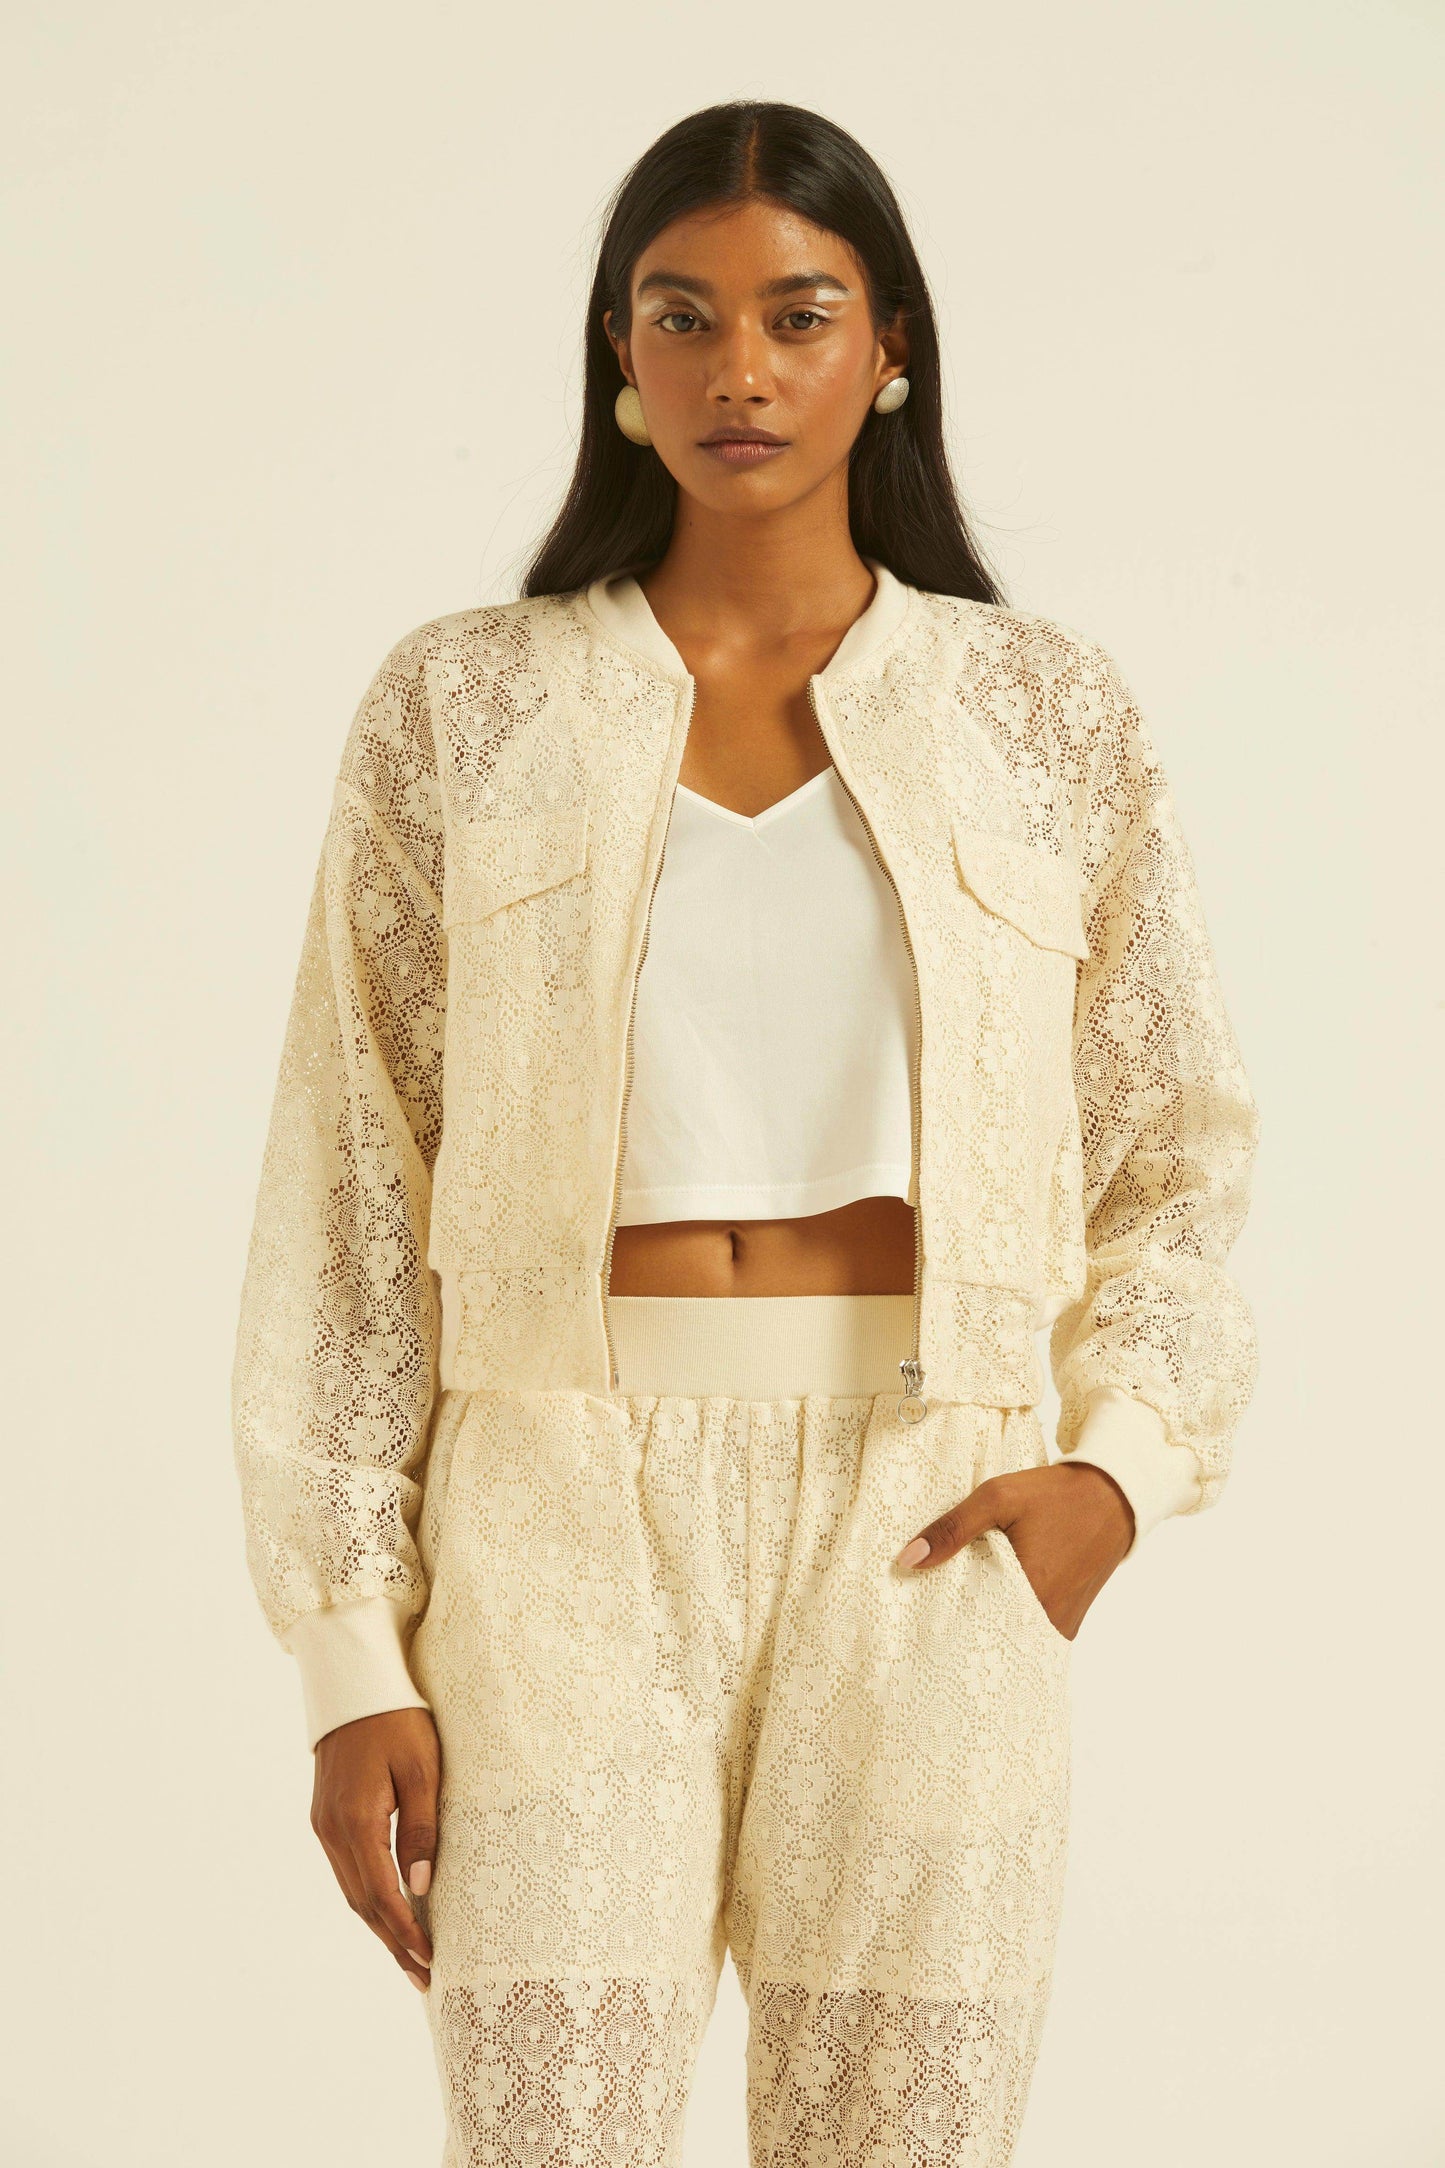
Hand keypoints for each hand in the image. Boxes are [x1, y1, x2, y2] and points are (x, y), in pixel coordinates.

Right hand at [310, 1706, 439, 1990]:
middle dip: (393, 1942)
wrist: (355, 1683)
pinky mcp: (325, 1816)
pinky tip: (388, 1910)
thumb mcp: (422, 1769)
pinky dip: (368, 1897)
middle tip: (424, 1977)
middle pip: (362, 1903)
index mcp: (356, 1821)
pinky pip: (347, 1869)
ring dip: (380, 1924)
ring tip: (410, 1955)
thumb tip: (421, 1888)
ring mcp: (324, 1824)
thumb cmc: (398, 1720)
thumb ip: (420, 1829)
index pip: (381, 1895)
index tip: (430, 1962)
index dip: (405, 1933)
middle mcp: (332, 1831)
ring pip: (351, 1890)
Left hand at [894, 1461, 1135, 1637]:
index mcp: (1028, 1592)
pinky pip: (1032, 1631)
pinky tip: (992, 1604)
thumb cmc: (1056, 1495)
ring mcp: (1061, 1623)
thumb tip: (908, 1560)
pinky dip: (1012, 1621)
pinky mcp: (1069, 1620)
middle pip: (991, 1636)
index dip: (944, 1621)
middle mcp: (1048, 1618)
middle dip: (963, 1625)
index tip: (920, 1616)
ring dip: (988, 1624)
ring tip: (959, 1609)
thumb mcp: (999, 1498)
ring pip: (1012, 1636)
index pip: (971, 1625)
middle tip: (932, 1616)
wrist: (1112, 1495)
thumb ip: (953, 1528)